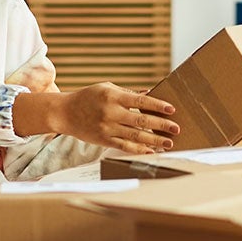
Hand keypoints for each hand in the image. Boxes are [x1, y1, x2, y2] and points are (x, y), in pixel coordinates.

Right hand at [53, 83, 178, 154]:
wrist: (65, 113)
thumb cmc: (87, 97)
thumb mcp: (106, 89)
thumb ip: (127, 92)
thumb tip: (149, 93)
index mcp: (112, 96)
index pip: (140, 101)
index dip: (157, 105)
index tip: (171, 109)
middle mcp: (110, 112)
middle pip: (141, 120)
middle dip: (161, 125)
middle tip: (176, 129)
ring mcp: (107, 128)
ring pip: (135, 136)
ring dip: (154, 140)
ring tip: (169, 143)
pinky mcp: (104, 140)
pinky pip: (125, 147)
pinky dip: (139, 150)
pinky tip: (151, 151)